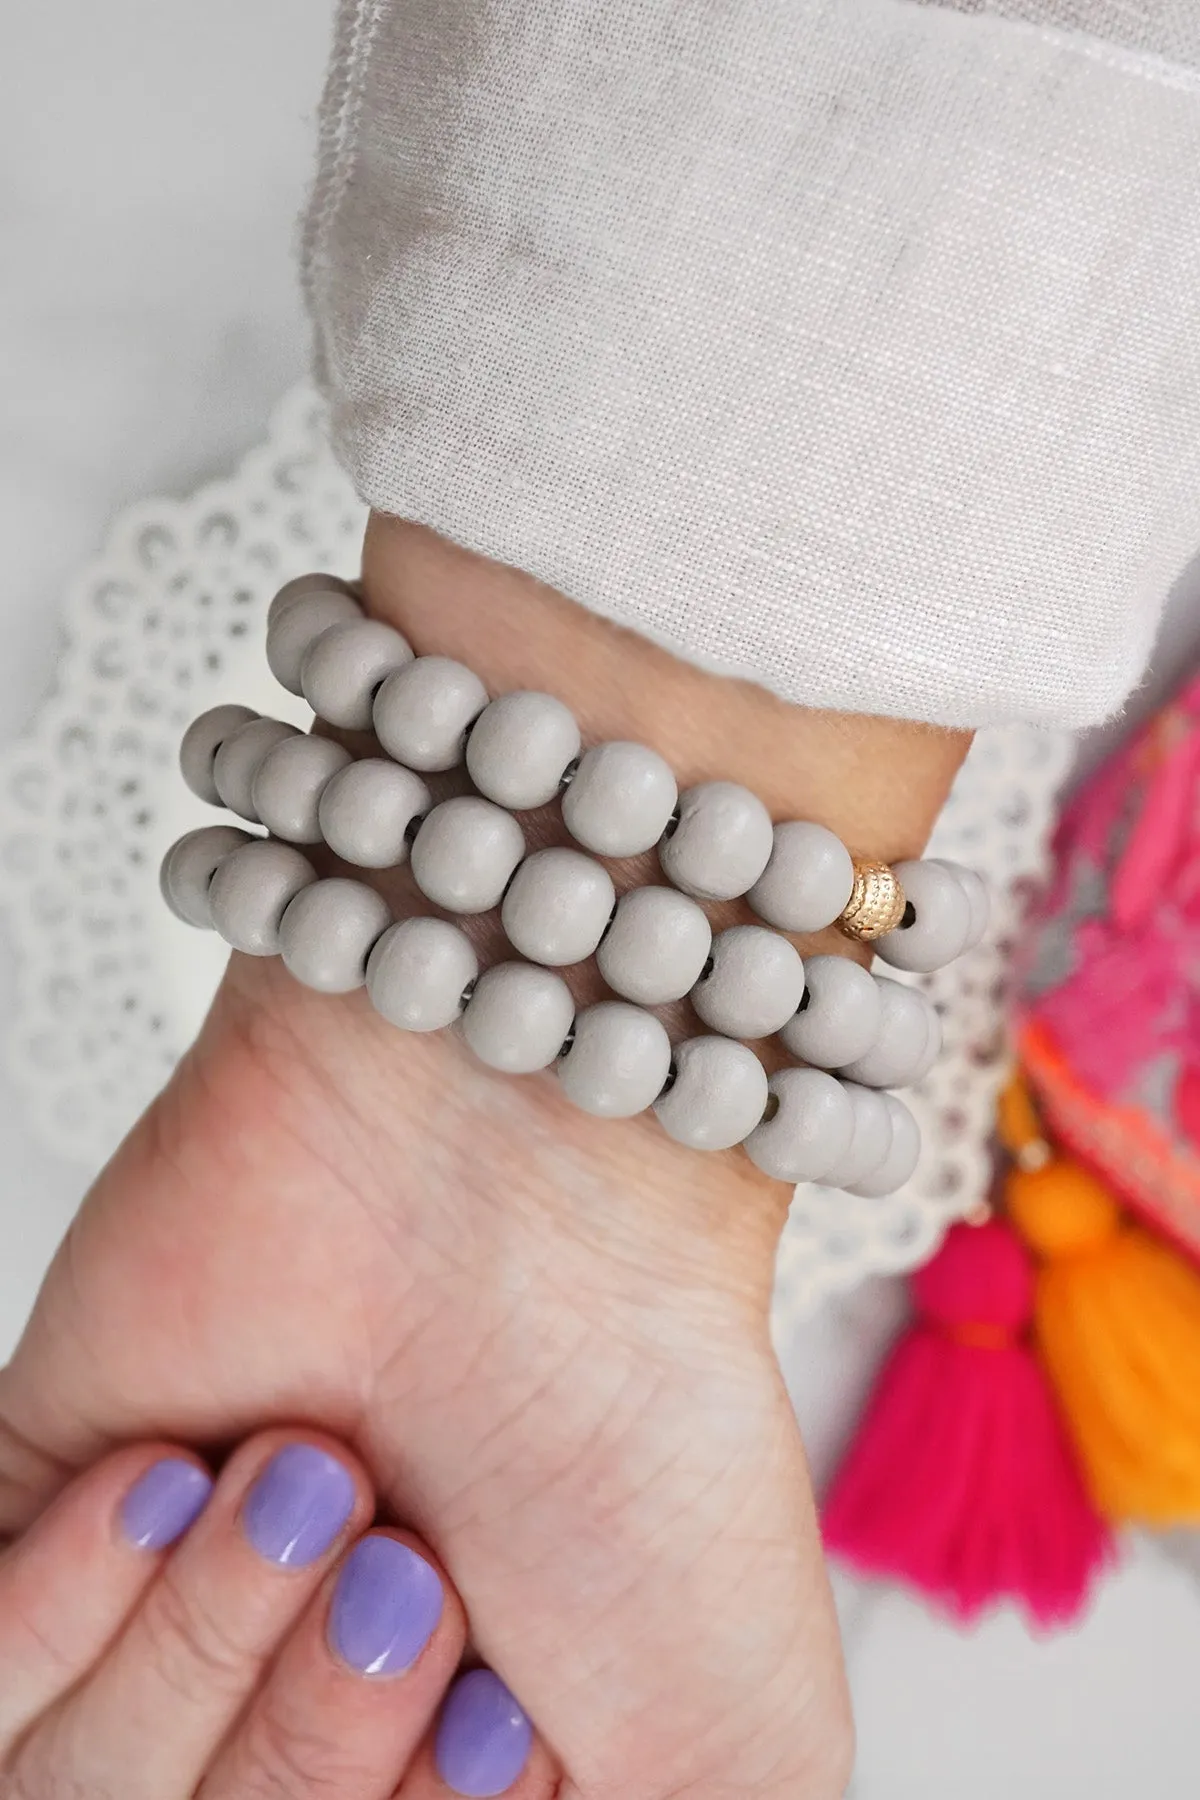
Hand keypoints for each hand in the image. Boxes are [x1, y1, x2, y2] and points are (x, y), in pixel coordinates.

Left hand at [0, 519, 966, 1797]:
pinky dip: (55, 1610)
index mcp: (409, 1745)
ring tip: (329, 1476)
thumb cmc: (657, 1408)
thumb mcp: (733, 1757)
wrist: (542, 1168)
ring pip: (69, 1787)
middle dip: (315, 1751)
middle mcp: (265, 1664)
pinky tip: (197, 1469)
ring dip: (215, 1666)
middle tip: (418, 1544)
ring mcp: (137, 1574)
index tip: (491, 1680)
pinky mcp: (25, 1468)